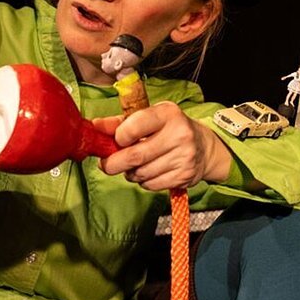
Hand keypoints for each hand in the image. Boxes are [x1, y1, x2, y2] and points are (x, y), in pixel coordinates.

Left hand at [92, 101, 231, 190]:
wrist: (205, 147)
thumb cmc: (169, 128)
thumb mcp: (148, 117)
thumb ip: (120, 122)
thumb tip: (94, 127)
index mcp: (167, 114)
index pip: (133, 127)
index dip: (118, 137)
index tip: (115, 140)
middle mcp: (179, 135)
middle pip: (135, 156)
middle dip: (114, 163)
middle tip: (106, 164)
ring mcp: (184, 157)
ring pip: (141, 173)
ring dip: (129, 172)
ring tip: (132, 165)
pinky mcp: (184, 176)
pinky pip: (151, 185)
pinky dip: (142, 181)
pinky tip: (146, 172)